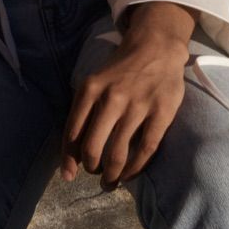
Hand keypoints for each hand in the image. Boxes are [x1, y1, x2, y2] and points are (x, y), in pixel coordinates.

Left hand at [61, 2, 193, 187]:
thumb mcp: (95, 82)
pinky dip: (135, 168)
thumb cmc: (121, 68)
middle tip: (94, 175)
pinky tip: (130, 174)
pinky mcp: (161, 114)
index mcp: (89, 90)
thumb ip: (85, 110)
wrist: (155, 47)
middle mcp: (110, 99)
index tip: (67, 175)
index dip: (69, 158)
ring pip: (118, 153)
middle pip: (93, 147)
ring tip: (110, 181)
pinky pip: (145, 149)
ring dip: (112, 174)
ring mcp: (137, 107)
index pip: (73, 132)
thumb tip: (74, 147)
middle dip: (90, 168)